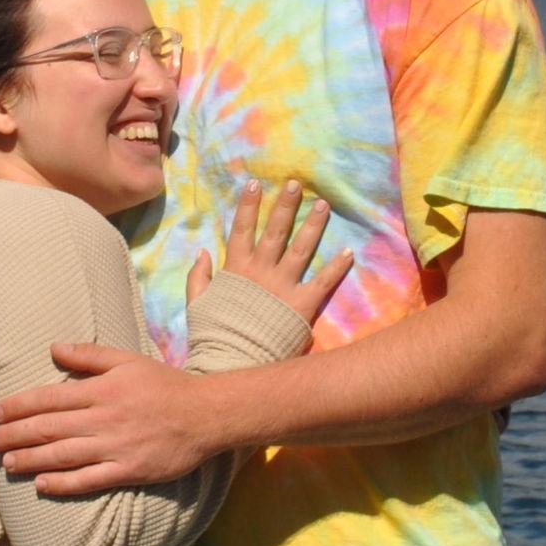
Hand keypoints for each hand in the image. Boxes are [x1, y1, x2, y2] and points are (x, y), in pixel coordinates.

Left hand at [0, 348, 209, 494]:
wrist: (205, 415)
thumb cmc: (164, 384)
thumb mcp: (127, 360)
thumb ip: (89, 355)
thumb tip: (53, 348)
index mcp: (100, 390)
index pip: (48, 398)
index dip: (18, 406)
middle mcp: (102, 419)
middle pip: (48, 428)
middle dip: (14, 435)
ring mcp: (114, 447)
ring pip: (62, 455)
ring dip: (30, 459)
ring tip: (5, 463)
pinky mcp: (127, 471)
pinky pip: (88, 479)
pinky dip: (62, 483)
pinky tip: (41, 484)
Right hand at [185, 177, 349, 330]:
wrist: (234, 362)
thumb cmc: (213, 335)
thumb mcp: (197, 304)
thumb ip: (198, 277)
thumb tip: (203, 251)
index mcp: (236, 270)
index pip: (242, 229)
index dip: (249, 206)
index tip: (255, 184)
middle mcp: (261, 272)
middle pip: (276, 231)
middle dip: (286, 205)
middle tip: (297, 183)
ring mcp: (283, 287)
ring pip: (301, 249)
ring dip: (313, 226)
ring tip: (324, 205)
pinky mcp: (302, 305)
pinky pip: (323, 282)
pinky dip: (336, 267)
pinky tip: (348, 251)